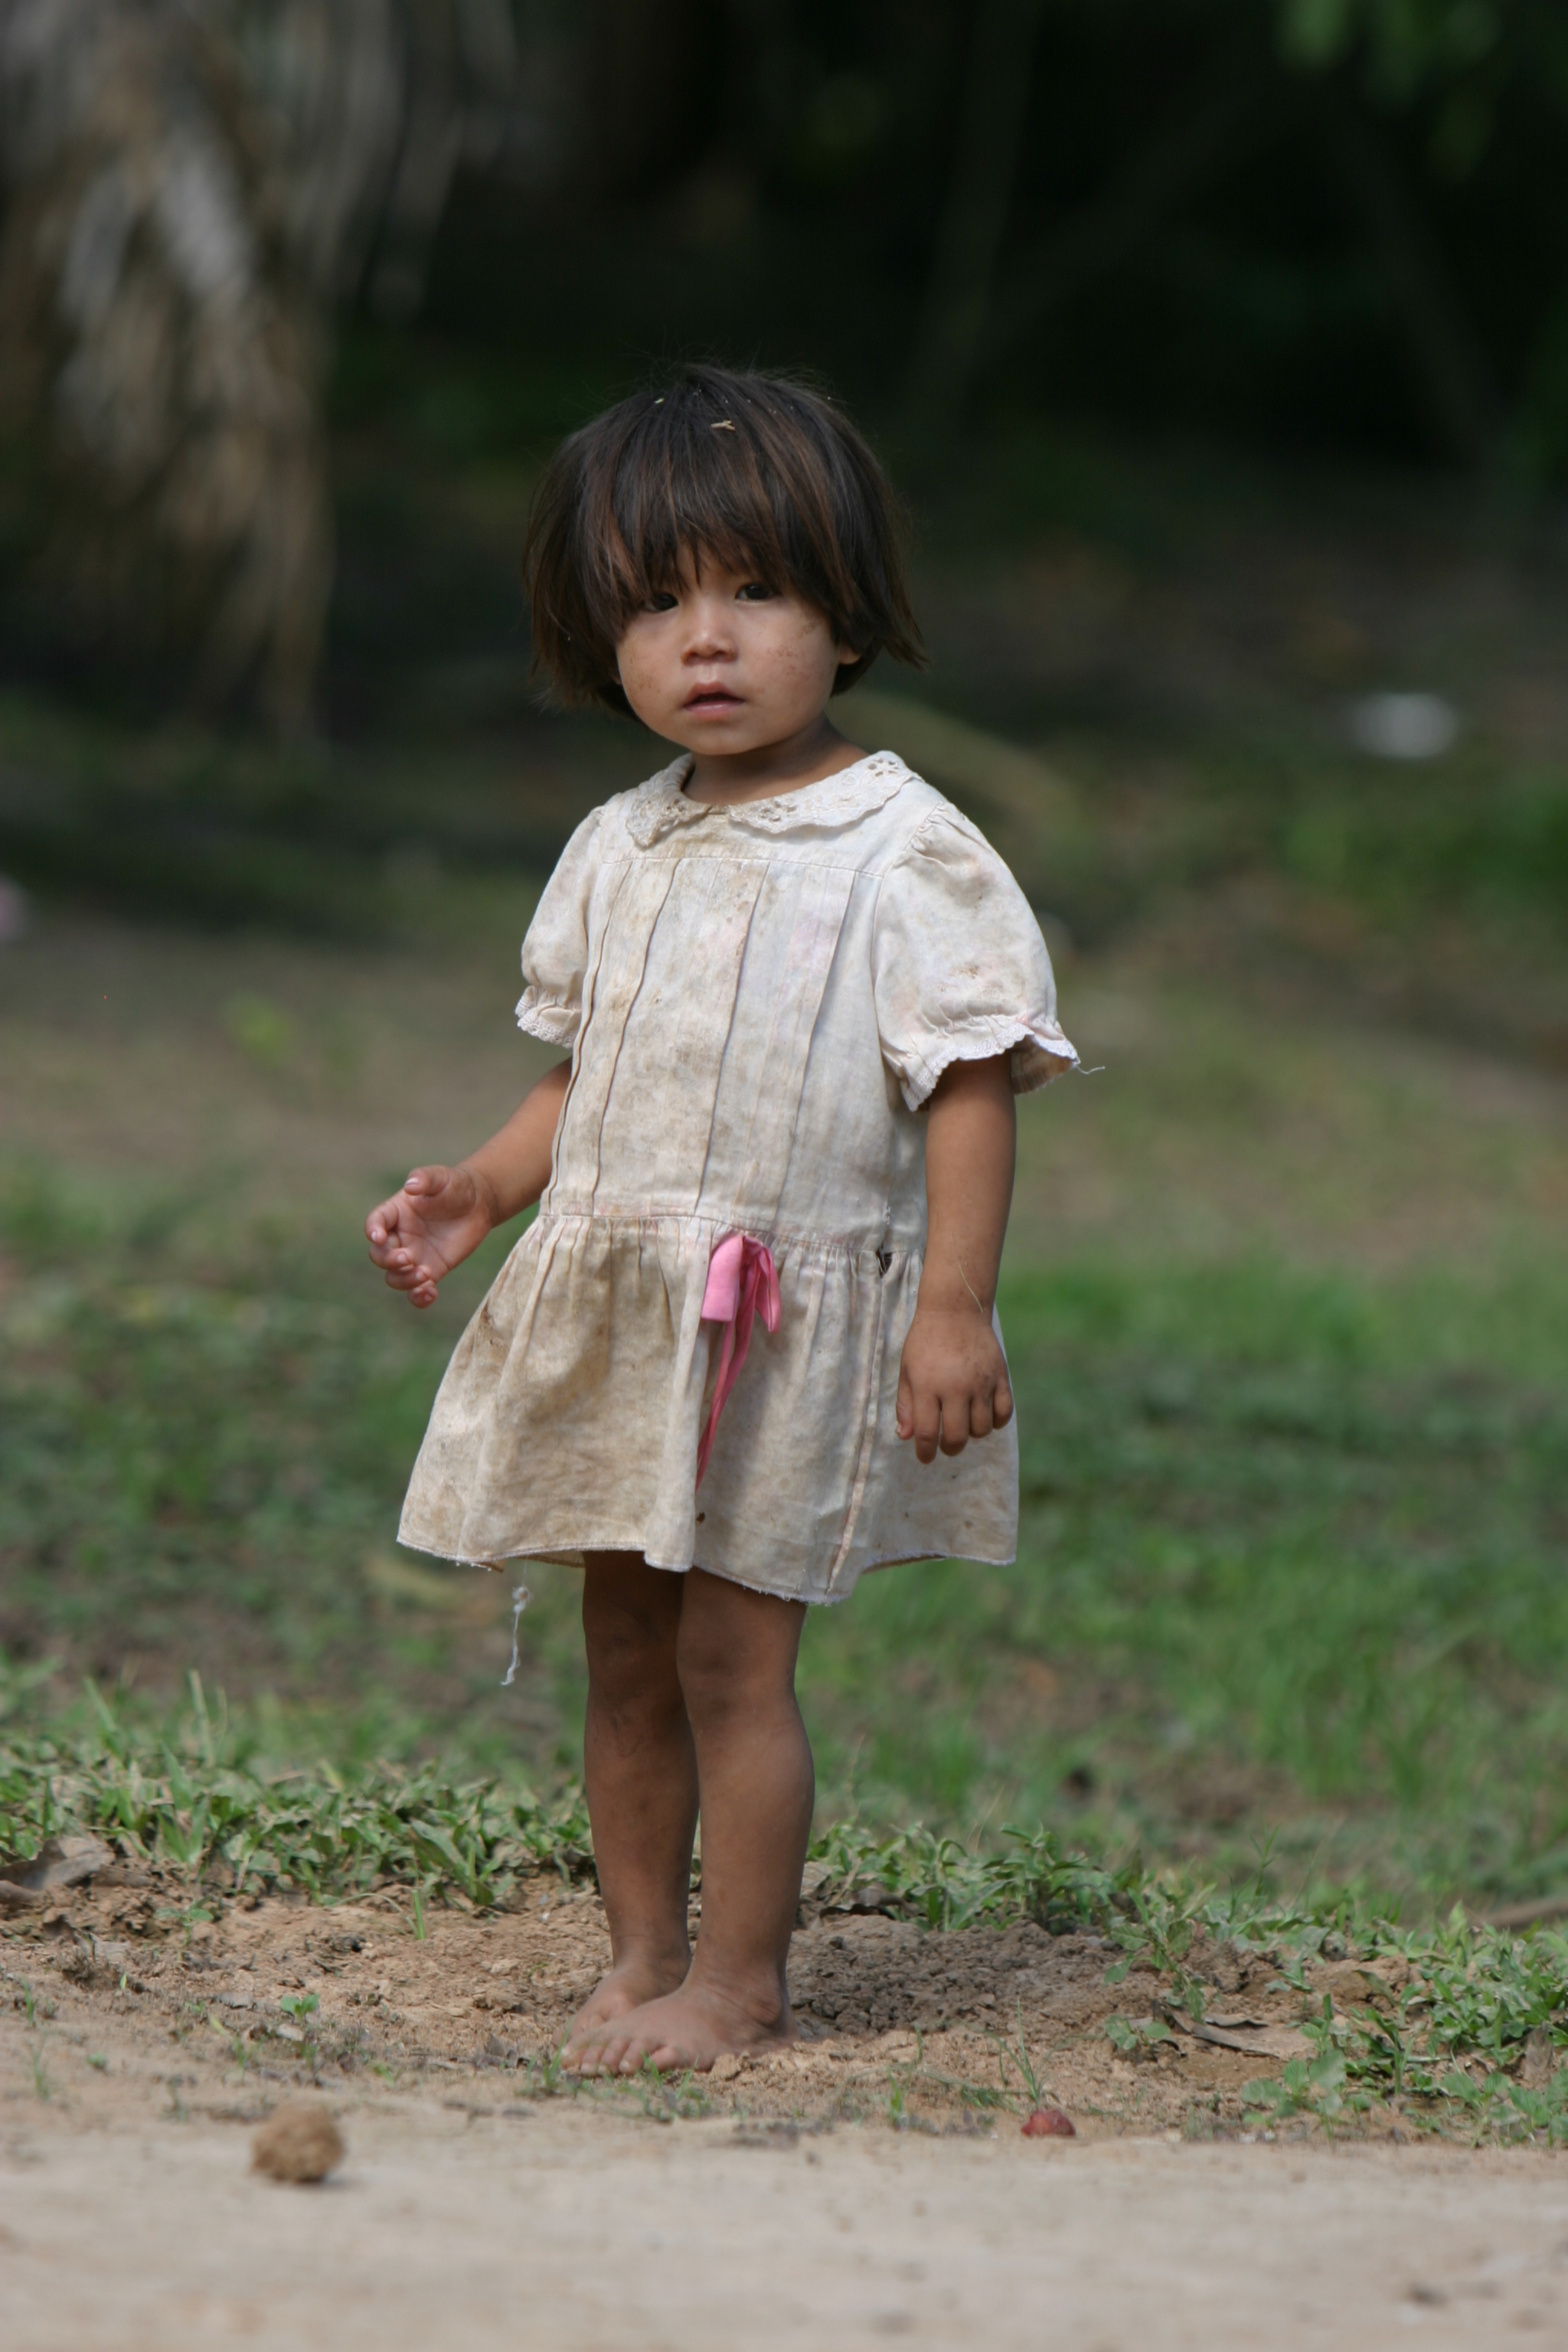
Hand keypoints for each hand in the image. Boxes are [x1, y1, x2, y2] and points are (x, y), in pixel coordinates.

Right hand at [364, 1164, 495, 1309]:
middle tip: (409, 1257)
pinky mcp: (431, 1270)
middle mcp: (399, 1237)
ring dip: (404, 1280)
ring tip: (426, 1275)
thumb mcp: (442, 1177)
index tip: (378, 1236)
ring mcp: (413, 1256)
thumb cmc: (456, 1186)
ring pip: (394, 1277)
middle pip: (379, 1255)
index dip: (373, 1230)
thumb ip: (425, 1178)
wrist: (479, 1204)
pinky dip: (419, 1298)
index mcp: (395, 1213)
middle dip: (389, 1260)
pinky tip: (431, 1294)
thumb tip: (410, 1185)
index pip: (375, 1222)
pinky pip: (417, 1291)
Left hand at [896, 1303, 1013, 1463]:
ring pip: (982, 1429)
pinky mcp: (1000, 1377)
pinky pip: (1004, 1413)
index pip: (927, 1433)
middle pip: (957, 1437)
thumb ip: (906, 1405)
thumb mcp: (906, 1370)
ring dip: (972, 1434)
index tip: (925, 1458)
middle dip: (950, 1448)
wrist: (956, 1310)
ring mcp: (981, 1382)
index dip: (926, 1452)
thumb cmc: (925, 1341)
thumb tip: (905, 1437)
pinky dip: (995, 1422)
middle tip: (946, 1444)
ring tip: (963, 1423)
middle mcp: (956, 1386)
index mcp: (927, 1385)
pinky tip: (984, 1416)